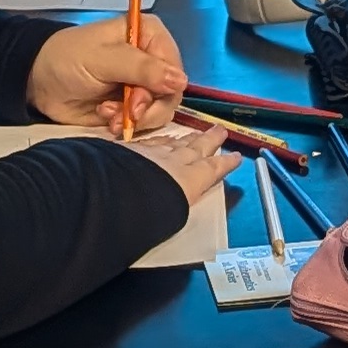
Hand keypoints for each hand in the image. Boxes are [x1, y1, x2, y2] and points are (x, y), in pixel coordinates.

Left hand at [28, 15, 185, 129]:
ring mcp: (143, 86)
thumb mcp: (102, 59)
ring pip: (160, 112)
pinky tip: (107, 119)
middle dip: (146, 108)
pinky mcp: (132, 107)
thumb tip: (180, 81)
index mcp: (149, 36)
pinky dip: (127, 125)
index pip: (174, 68)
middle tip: (125, 113)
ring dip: (135, 119)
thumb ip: (140, 69)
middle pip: (170, 94)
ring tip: (109, 115)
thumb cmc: (66, 58)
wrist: (38, 81)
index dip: (161, 89)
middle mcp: (152, 60)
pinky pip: (144, 123)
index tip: (136, 101)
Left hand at [122, 118, 237, 212]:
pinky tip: (160, 138)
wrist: (111, 194)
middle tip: (220, 130)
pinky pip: (149, 142)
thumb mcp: (168, 216)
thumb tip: (173, 210)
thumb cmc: (143, 213)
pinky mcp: (128, 150)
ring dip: (186, 138)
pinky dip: (159, 140)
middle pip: (195, 148)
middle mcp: (172, 163)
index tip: (236, 156)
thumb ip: (174, 208)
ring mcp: (149, 153)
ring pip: (173, 142)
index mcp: (187, 181)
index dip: (225, 163)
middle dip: (209, 140)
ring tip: (195, 134)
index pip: (210, 169)